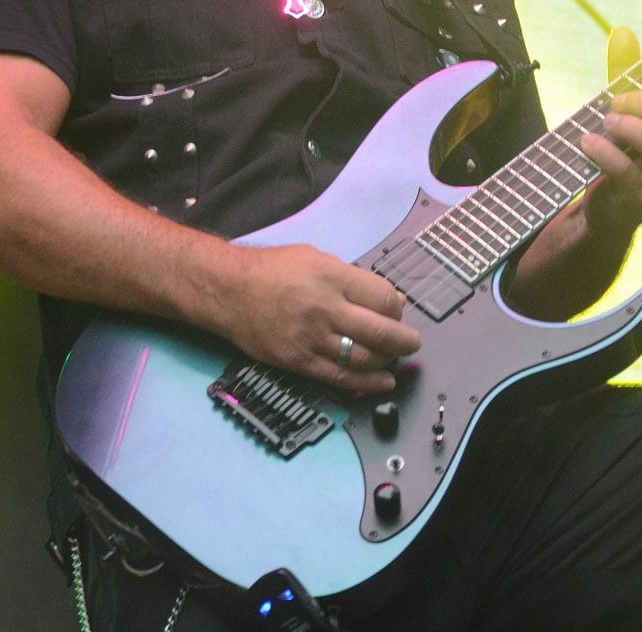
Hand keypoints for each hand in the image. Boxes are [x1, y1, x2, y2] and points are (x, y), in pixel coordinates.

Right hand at [216, 243, 421, 393]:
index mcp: (333, 278)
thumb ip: (353, 278)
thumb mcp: (317, 258)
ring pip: (364, 359)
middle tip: (412, 343)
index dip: (398, 308)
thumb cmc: (273, 270)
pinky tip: (382, 382)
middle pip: (381, 332)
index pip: (383, 298)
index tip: (397, 311)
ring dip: (388, 363)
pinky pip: (340, 377)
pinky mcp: (300, 361)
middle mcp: (326, 309)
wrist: (230, 291)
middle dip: (405, 341)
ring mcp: (312, 338)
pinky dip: (367, 383)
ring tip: (395, 360)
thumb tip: (389, 300)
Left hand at [576, 25, 641, 240]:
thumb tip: (621, 30)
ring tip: (604, 123)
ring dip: (629, 128)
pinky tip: (587, 143)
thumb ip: (626, 72)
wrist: (604, 209)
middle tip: (614, 103)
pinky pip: (628, 171)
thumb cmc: (621, 151)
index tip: (629, 90)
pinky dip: (605, 152)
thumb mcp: (625, 110)